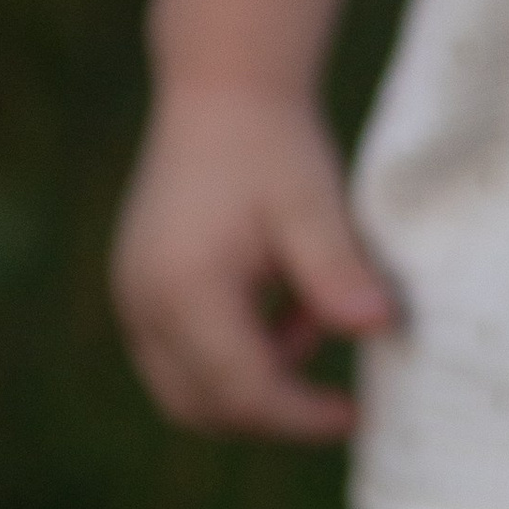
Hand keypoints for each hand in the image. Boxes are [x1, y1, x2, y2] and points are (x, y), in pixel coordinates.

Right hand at [111, 81, 396, 438]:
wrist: (222, 91)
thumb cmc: (272, 146)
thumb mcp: (315, 206)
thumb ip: (337, 272)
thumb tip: (376, 326)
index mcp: (184, 288)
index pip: (241, 392)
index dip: (301, 416)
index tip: (355, 416)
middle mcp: (143, 303)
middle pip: (203, 408)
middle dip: (273, 413)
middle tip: (336, 396)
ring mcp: (132, 299)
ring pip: (188, 390)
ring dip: (253, 382)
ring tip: (305, 314)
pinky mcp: (139, 292)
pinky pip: (182, 358)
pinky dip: (234, 356)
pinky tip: (281, 304)